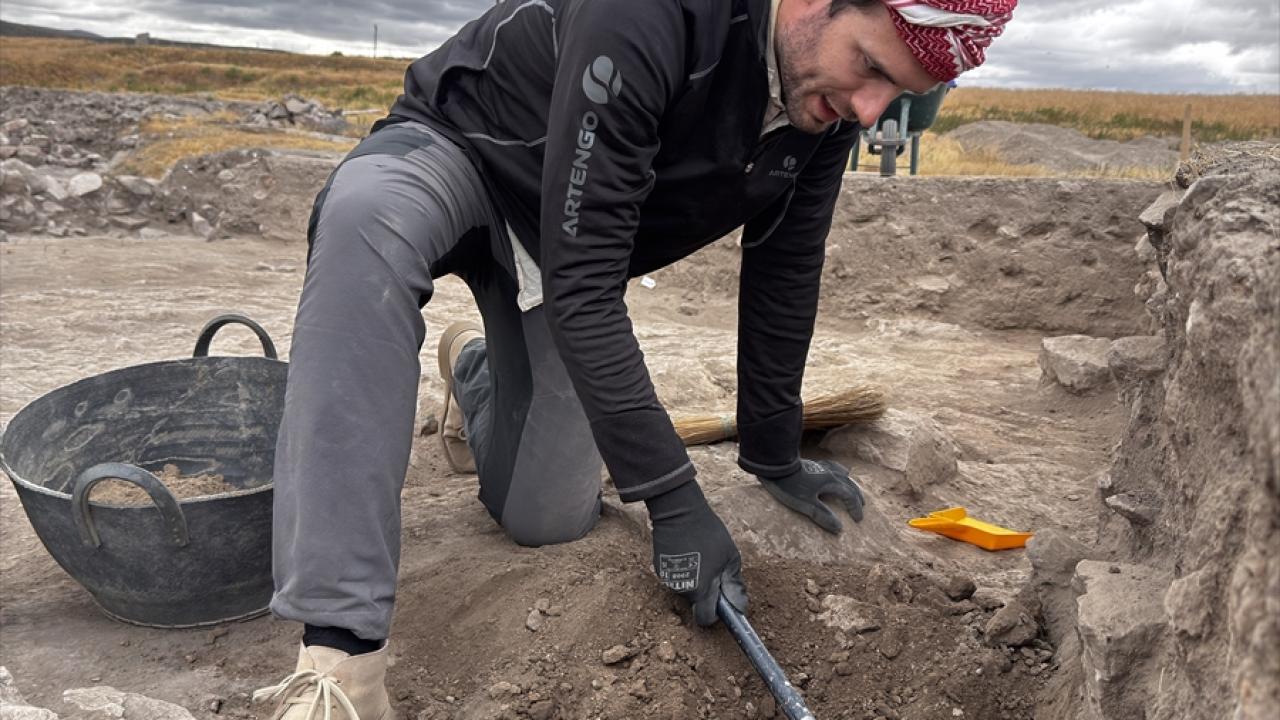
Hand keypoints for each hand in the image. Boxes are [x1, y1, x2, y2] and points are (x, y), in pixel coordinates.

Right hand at [645, 481, 747, 625]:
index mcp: (700, 590)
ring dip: (694, 579)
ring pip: (686, 589)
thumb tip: (738, 607)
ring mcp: (667, 578)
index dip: (715, 613)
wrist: (678, 510)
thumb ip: (734, 585)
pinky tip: (687, 551)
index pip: (706, 619)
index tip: (722, 601)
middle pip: (696, 603)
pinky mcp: (659, 567)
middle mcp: (680, 589)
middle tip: (713, 569)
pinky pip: (676, 576)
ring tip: (699, 555)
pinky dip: (683, 570)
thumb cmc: (708, 532)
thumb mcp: (730, 557)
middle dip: (706, 593)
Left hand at [758, 458, 864, 533]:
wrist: (774, 465)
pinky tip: (832, 470)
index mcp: (830, 482)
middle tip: (862, 504)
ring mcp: (819, 467)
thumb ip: (823, 516)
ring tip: (851, 485)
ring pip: (840, 473)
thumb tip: (839, 528)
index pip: (849, 496)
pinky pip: (830, 466)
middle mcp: (829, 472)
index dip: (855, 508)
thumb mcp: (806, 505)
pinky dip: (836, 470)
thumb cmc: (790, 486)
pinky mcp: (810, 464)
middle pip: (848, 484)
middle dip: (856, 495)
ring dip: (848, 482)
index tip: (858, 519)